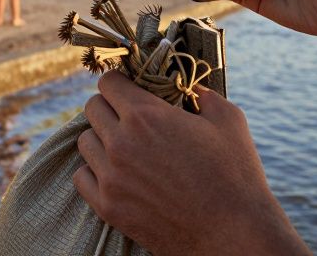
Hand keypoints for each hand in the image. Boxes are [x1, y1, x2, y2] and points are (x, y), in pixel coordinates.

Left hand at [75, 72, 309, 255]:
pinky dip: (95, 172)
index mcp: (146, 115)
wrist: (232, 234)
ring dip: (102, 139)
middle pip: (93, 108)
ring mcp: (111, 177)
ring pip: (85, 142)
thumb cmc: (235, 175)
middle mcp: (121, 142)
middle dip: (111, 107)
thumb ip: (205, 96)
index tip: (131, 90)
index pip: (108, 82)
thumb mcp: (229, 120)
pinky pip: (82, 177)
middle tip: (130, 117)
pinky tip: (117, 173)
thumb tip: (193, 90)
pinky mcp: (108, 207)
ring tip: (125, 146)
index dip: (121, 82)